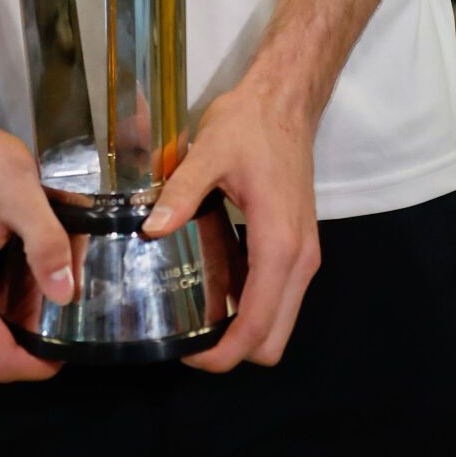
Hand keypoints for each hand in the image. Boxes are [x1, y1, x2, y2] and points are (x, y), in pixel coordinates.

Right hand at [0, 116, 74, 383]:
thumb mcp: (25, 197)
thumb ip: (47, 246)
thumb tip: (65, 295)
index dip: (37, 367)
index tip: (69, 355)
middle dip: (29, 345)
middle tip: (66, 319)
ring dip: (15, 327)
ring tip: (49, 293)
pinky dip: (0, 310)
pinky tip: (25, 281)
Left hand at [142, 82, 319, 372]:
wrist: (285, 102)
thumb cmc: (250, 125)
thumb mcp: (209, 153)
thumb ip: (181, 193)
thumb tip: (151, 230)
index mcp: (279, 245)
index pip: (258, 328)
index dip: (222, 355)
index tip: (185, 353)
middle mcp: (300, 259)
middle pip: (274, 340)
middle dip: (234, 353)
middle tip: (188, 339)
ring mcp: (304, 254)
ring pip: (280, 322)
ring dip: (245, 332)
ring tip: (197, 317)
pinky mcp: (300, 246)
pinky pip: (280, 298)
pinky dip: (254, 308)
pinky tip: (218, 289)